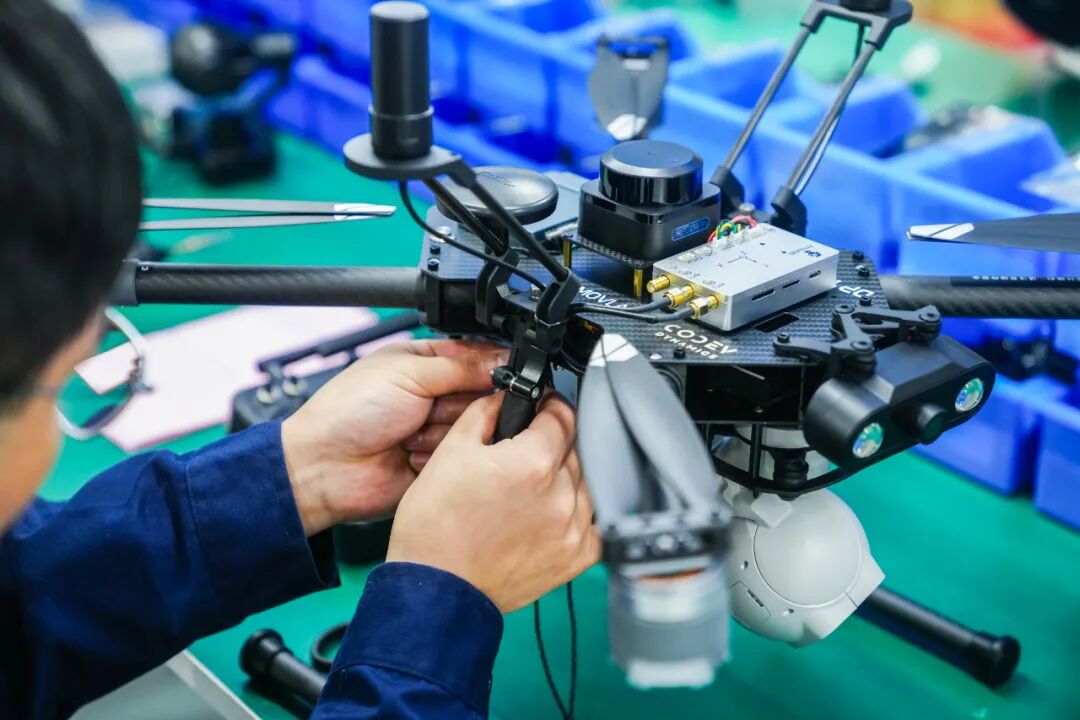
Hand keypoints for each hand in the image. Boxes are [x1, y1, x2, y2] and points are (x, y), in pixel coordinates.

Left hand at [281, 339, 507, 535]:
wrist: (325, 466)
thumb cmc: (349, 411)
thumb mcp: (407, 373)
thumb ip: (460, 366)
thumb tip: (503, 360)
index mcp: (423, 362)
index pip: (476, 358)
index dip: (491, 368)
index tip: (499, 377)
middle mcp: (432, 394)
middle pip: (481, 395)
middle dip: (460, 403)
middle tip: (431, 407)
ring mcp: (434, 429)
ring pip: (473, 427)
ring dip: (443, 431)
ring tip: (409, 434)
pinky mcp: (436, 462)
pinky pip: (462, 457)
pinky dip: (438, 456)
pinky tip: (410, 454)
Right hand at [386, 394, 600, 612]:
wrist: (436, 589)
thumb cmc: (435, 527)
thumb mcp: (451, 453)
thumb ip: (485, 413)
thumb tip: (507, 398)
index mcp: (533, 462)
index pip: (563, 414)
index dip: (548, 407)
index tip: (541, 411)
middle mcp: (561, 494)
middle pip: (573, 449)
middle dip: (551, 446)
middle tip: (520, 458)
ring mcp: (573, 529)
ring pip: (584, 483)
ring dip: (563, 480)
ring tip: (528, 492)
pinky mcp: (577, 558)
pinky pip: (591, 521)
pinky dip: (574, 513)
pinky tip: (546, 516)